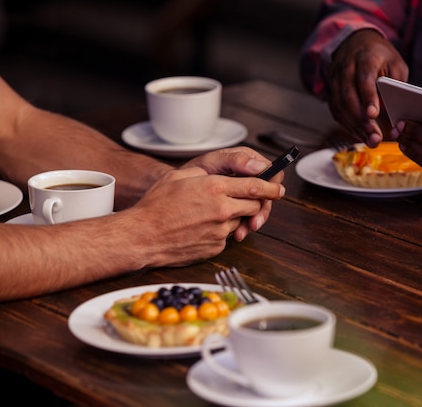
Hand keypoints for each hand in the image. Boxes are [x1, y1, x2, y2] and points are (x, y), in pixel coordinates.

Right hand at [124, 161, 283, 266]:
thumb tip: (225, 175)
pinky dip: (220, 230)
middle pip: (254, 205)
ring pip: (240, 221)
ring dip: (233, 216)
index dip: (271, 187)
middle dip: (255, 201)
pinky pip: (226, 236)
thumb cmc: (156, 205)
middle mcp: (222, 210)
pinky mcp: (215, 247)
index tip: (279, 188)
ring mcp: (220, 231)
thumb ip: (208, 174)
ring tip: (210, 213)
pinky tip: (201, 227)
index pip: (256, 186)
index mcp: (215, 188)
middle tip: (247, 198)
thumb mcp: (179, 176)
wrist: (142, 236)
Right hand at [328, 29, 407, 146]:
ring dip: (355, 127)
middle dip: (362, 121)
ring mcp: (335, 80)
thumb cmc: (379, 56)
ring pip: (340, 107)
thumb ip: (396, 83)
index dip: (368, 97)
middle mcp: (345, 69)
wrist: (354, 43)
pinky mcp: (330, 91)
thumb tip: (394, 109)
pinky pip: (336, 111)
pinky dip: (348, 125)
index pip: (364, 79)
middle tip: (375, 138)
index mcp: (364, 58)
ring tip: (371, 140)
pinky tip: (360, 134)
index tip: (374, 114)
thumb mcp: (395, 63)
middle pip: (349, 98)